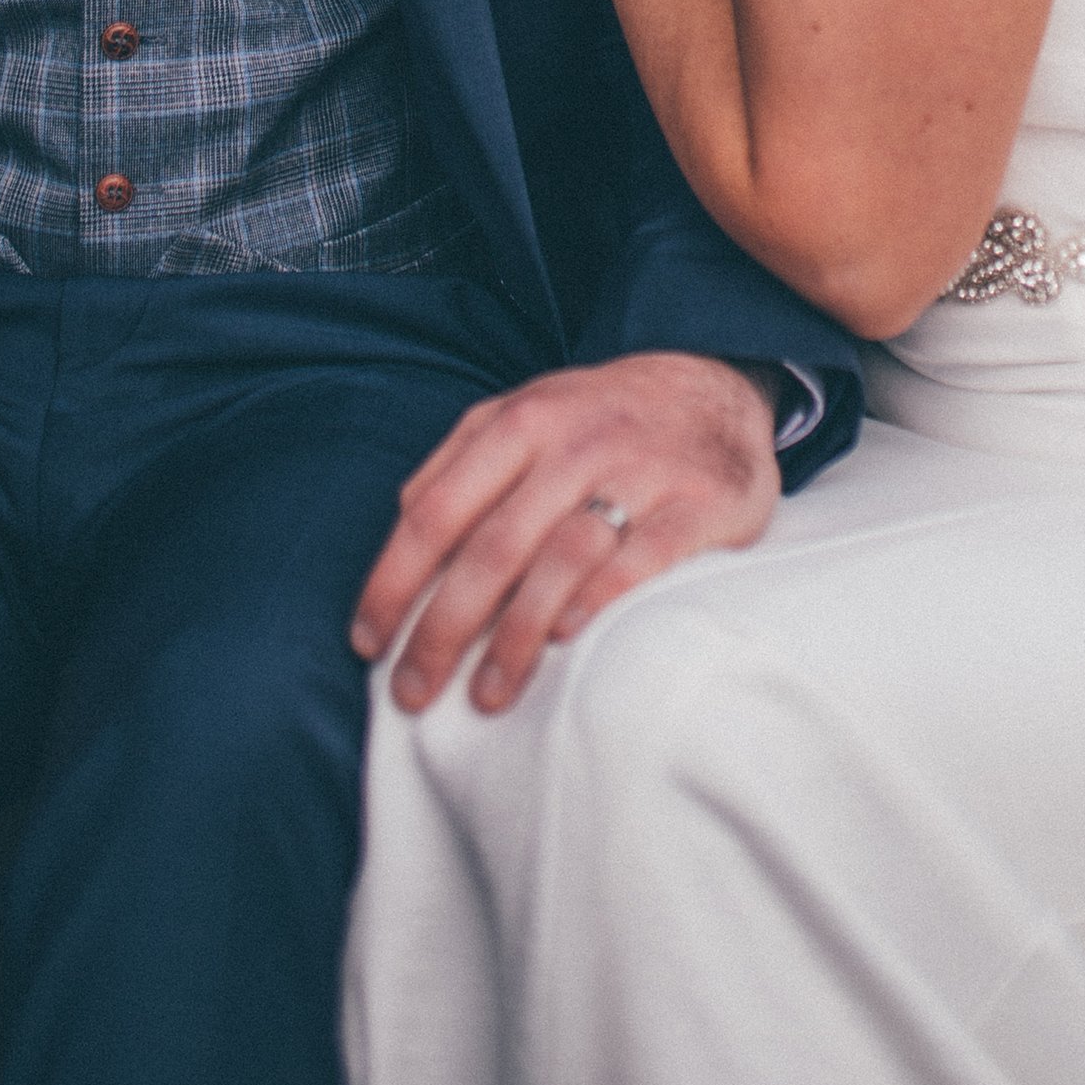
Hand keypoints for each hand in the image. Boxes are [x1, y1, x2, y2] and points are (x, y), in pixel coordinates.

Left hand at [350, 353, 778, 712]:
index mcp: (521, 420)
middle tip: (412, 691)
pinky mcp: (700, 505)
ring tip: (484, 696)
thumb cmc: (601, 418)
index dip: (394, 579)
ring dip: (515, 635)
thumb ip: (462, 460)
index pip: (438, 508)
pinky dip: (599, 601)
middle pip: (493, 545)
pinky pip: (643, 559)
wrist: (716, 387)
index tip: (368, 642)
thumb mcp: (526, 412)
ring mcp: (641, 472)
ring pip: (562, 558)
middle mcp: (576, 442)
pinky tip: (565, 641)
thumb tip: (402, 522)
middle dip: (443, 627)